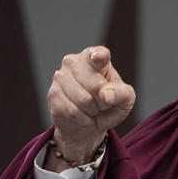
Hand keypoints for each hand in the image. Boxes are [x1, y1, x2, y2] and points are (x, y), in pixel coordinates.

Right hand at [45, 46, 135, 171]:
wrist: (89, 124)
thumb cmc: (110, 106)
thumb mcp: (125, 100)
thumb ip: (121, 93)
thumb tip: (105, 94)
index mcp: (95, 57)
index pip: (99, 54)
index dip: (99, 56)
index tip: (98, 57)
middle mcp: (74, 61)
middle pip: (96, 85)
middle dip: (103, 101)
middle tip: (102, 102)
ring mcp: (60, 76)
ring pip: (83, 100)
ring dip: (92, 111)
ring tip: (92, 108)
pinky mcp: (52, 94)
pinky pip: (71, 111)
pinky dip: (82, 119)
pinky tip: (82, 115)